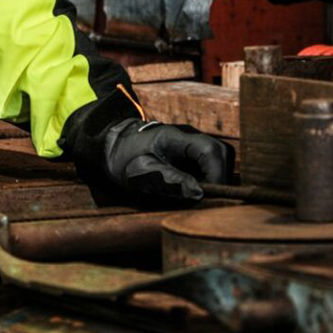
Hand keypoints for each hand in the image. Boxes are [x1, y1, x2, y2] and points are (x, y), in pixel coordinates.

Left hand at [103, 119, 229, 199]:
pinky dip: (209, 177)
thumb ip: (170, 182)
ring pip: (218, 157)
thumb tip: (199, 193)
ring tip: (201, 194)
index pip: (210, 150)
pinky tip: (196, 189)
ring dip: (216, 177)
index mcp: (175, 137)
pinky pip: (209, 162)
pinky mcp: (190, 151)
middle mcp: (188, 136)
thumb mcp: (143, 173)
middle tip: (207, 197)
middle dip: (220, 177)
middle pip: (221, 152)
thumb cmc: (124, 158)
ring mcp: (190, 142)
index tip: (209, 195)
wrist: (112, 146)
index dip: (217, 174)